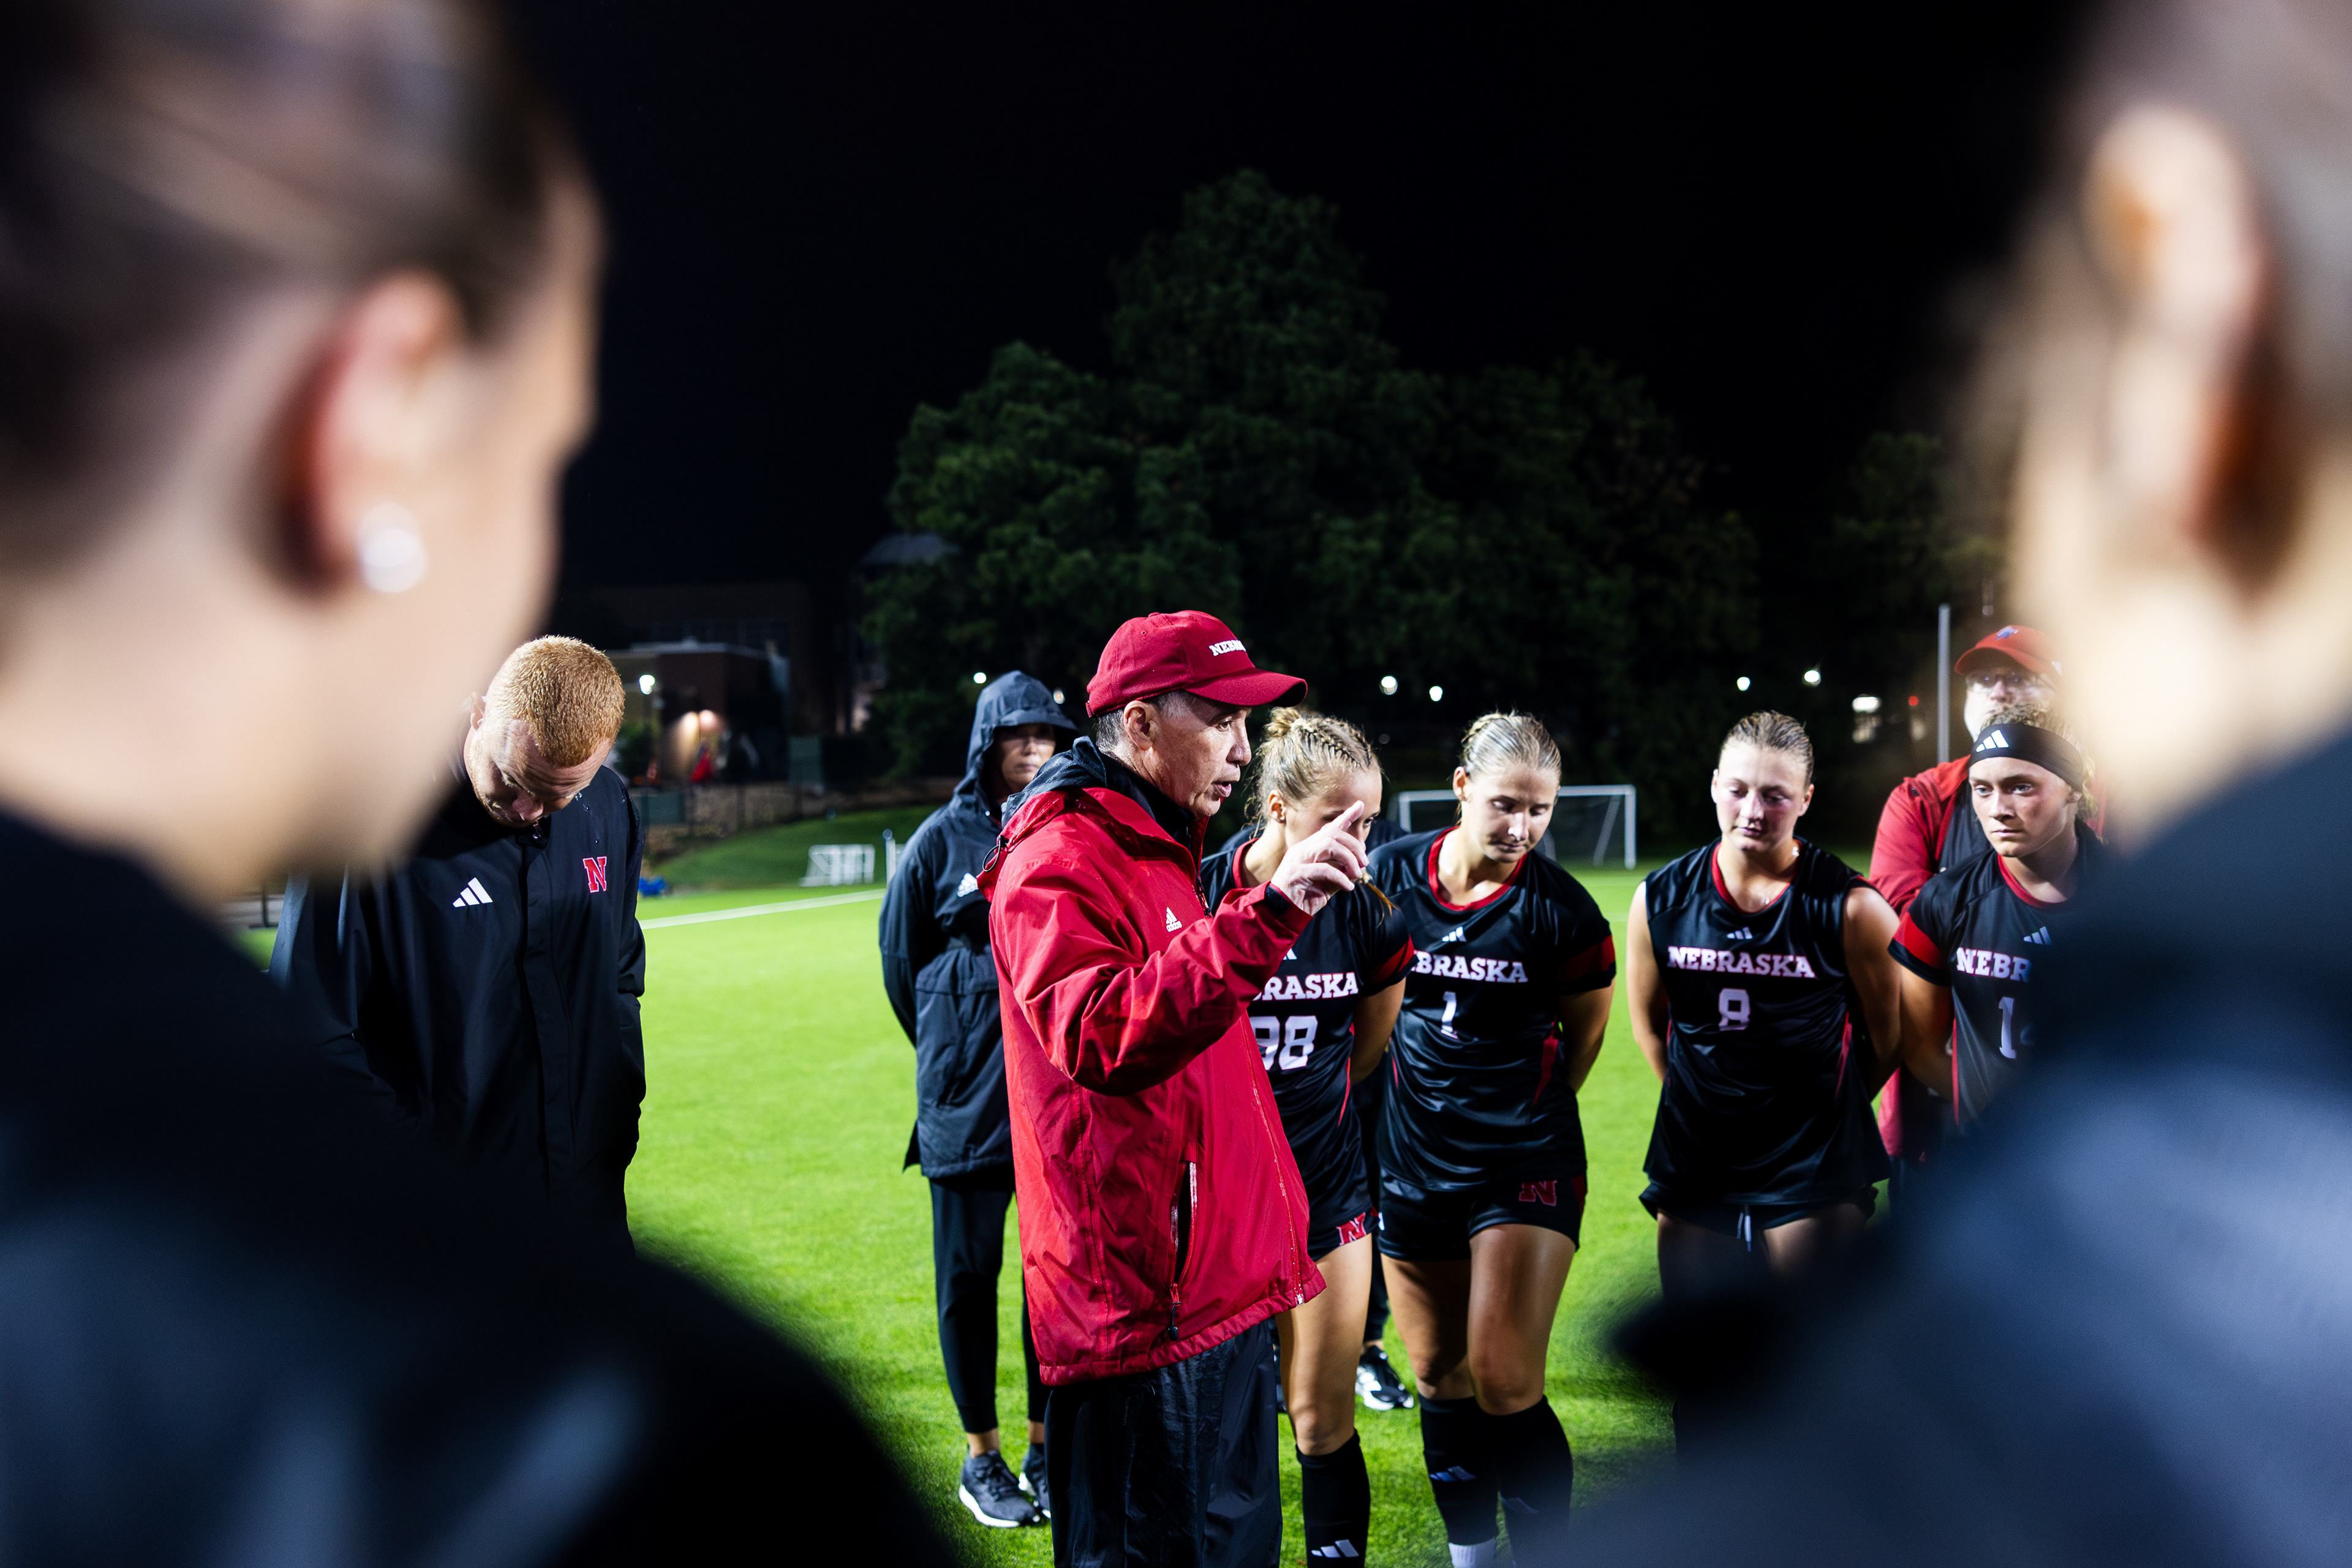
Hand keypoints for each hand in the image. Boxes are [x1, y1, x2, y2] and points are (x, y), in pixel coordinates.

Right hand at [1271, 801, 1368, 916]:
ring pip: (1329, 846)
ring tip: (1357, 874)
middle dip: (1354, 846)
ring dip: (1348, 859)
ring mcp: (1296, 859)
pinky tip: (1348, 887)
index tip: (1359, 806)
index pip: (1329, 828)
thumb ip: (1340, 873)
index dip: (1345, 816)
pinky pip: (1324, 869)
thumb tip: (1358, 868)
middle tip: (1364, 863)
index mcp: (1308, 849)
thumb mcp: (1327, 883)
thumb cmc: (1304, 897)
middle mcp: (1301, 849)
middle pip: (1333, 835)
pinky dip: (1340, 877)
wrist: (1281, 913)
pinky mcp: (1295, 873)